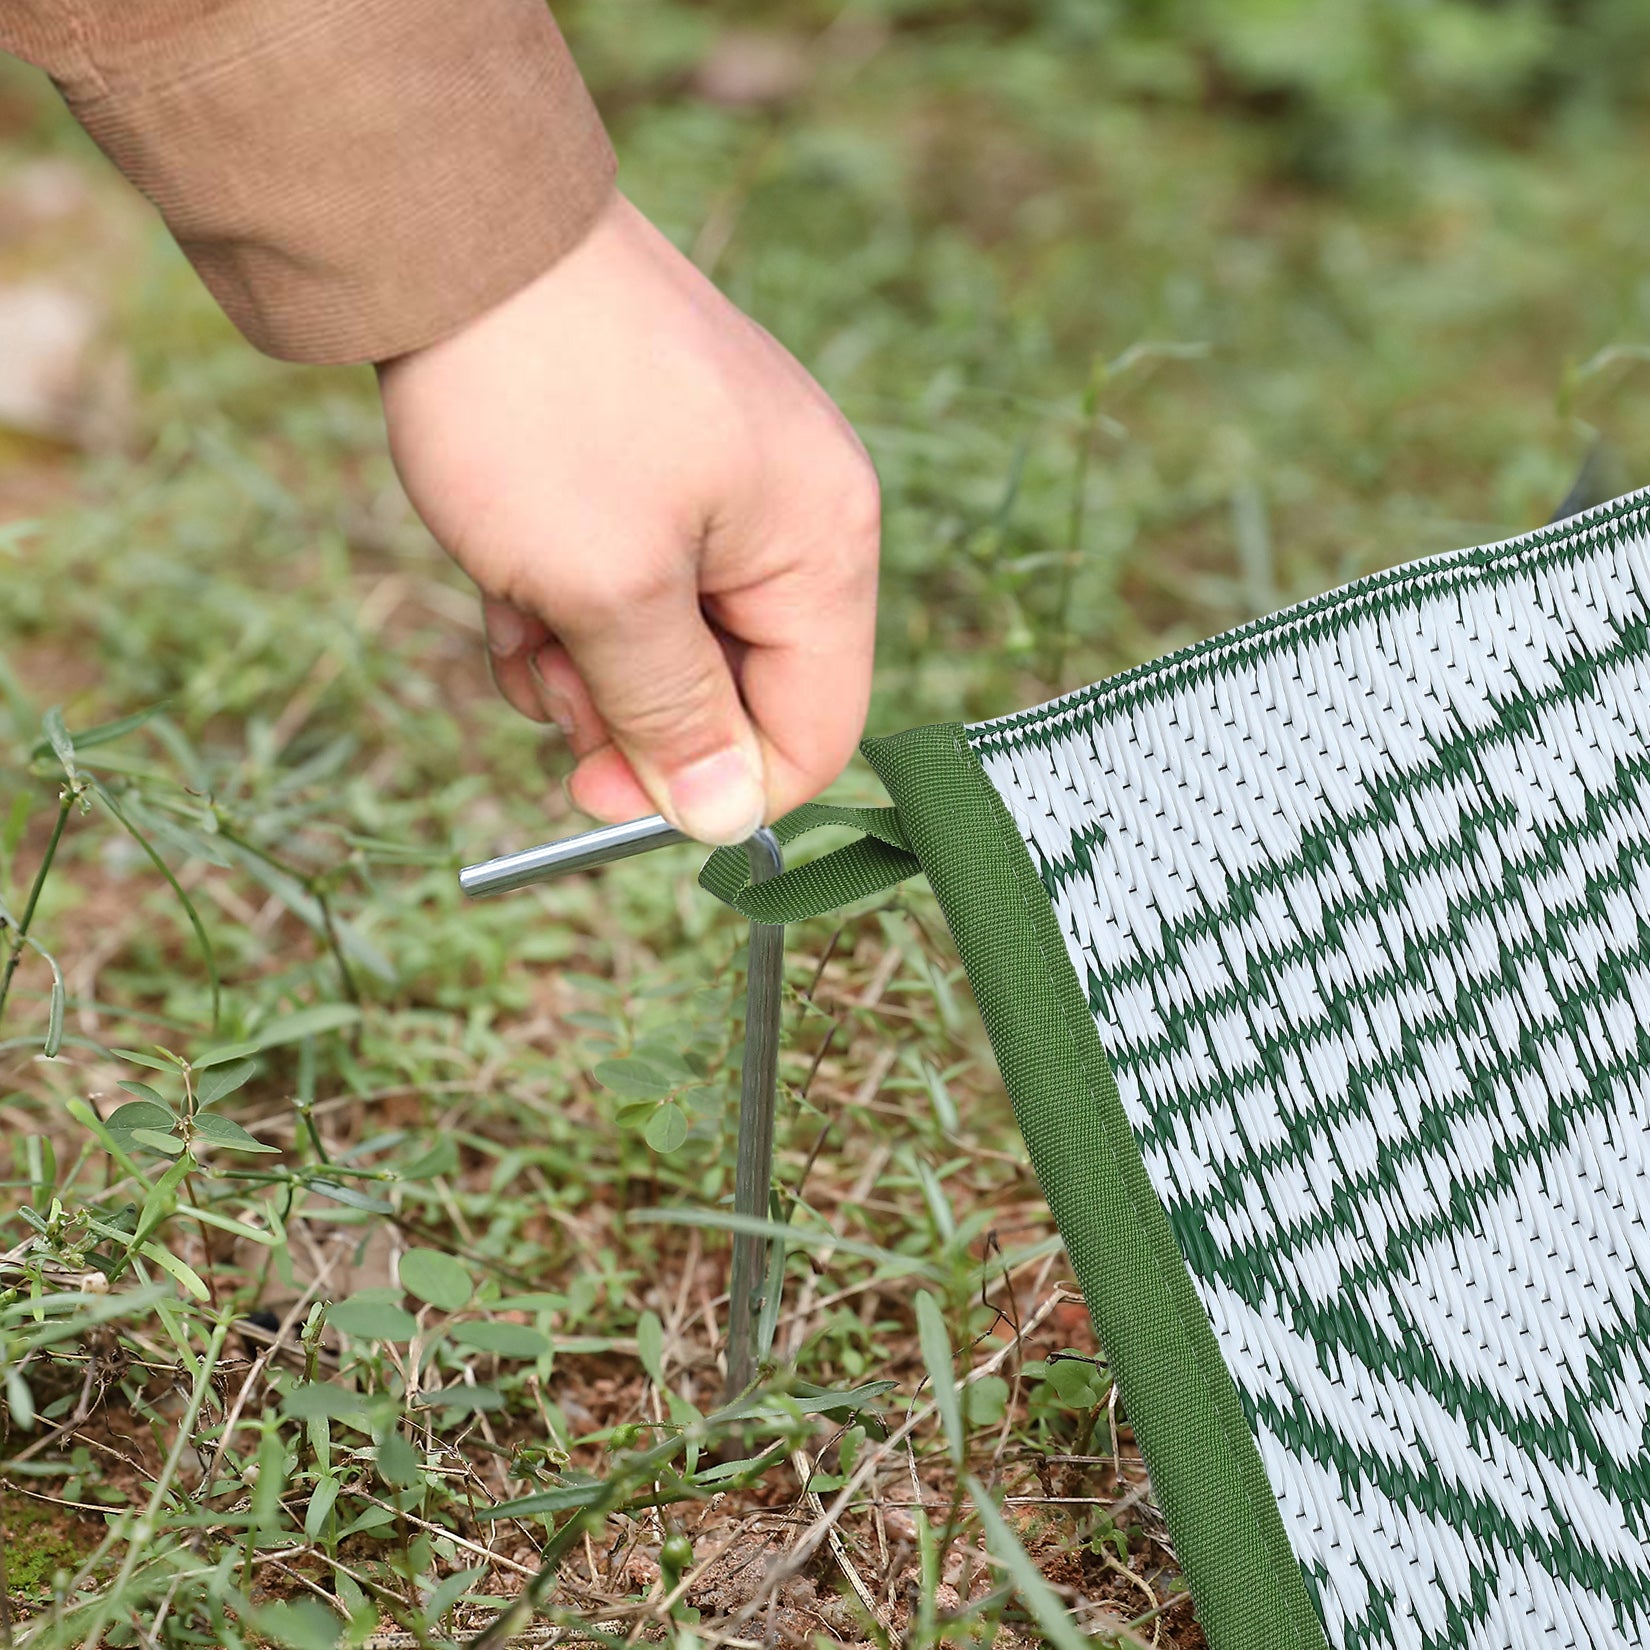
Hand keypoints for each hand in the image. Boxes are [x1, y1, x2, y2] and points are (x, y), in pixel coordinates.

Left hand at [376, 192, 880, 844]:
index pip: (816, 730)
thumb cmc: (543, 405)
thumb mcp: (608, 589)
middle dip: (631, 714)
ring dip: (582, 663)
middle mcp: (798, 517)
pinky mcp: (662, 470)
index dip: (720, 790)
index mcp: (825, 544)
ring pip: (670, 650)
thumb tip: (730, 823)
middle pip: (738, 694)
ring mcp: (728, 488)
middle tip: (546, 691)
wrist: (455, 228)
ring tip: (518, 611)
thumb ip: (675, 716)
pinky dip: (563, 606)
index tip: (605, 796)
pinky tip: (505, 574)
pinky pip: (629, 588)